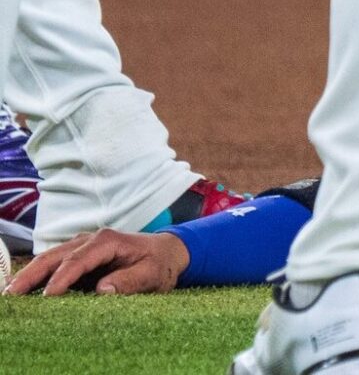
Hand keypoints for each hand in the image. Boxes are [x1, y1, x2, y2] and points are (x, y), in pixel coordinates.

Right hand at [3, 229, 189, 295]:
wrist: (166, 252)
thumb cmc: (159, 263)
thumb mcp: (153, 274)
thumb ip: (130, 281)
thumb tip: (102, 289)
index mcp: (108, 241)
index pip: (78, 260)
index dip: (62, 278)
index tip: (48, 296)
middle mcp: (90, 240)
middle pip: (55, 256)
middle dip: (32, 275)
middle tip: (12, 295)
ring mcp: (81, 246)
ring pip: (49, 258)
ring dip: (30, 274)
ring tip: (11, 293)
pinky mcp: (78, 256)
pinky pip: (55, 264)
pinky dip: (38, 275)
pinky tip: (25, 288)